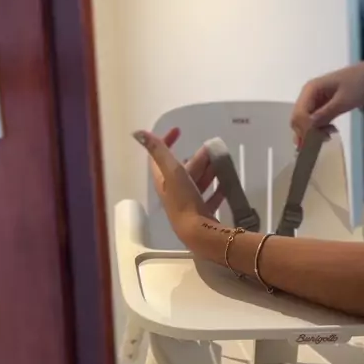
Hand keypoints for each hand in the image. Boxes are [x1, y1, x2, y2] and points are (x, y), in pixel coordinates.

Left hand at [134, 128, 223, 242]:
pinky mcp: (201, 214)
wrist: (197, 233)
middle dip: (196, 157)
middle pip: (184, 170)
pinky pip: (210, 197)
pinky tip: (226, 184)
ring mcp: (187, 204)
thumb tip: (137, 132)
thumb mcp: (171, 171)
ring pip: (197, 182)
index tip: (178, 130)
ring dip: (207, 171)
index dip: (166, 141)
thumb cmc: (183, 200)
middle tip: (211, 149)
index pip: (160, 157)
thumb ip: (158, 151)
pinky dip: (217, 189)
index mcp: (164, 181)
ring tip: (221, 162)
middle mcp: (173, 192)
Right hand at [291, 60, 363, 139]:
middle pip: (297, 119)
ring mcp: (312, 101)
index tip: (316, 139)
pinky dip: (318, 129)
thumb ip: (325, 114)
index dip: (304, 129)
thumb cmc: (357, 85)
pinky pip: (313, 121)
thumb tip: (309, 128)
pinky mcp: (319, 107)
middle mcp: (307, 95)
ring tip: (328, 135)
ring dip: (313, 132)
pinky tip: (330, 130)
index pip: (299, 114)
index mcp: (310, 89)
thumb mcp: (342, 100)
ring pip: (304, 122)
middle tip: (324, 139)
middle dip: (307, 132)